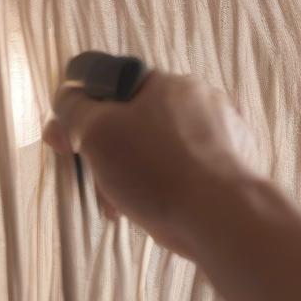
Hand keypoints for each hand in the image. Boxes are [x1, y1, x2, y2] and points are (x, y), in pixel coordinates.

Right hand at [41, 69, 262, 258]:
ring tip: (125, 206)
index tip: (68, 145)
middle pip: (137, 123)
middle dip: (110, 154)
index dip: (84, 116)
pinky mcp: (235, 169)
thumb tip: (66, 97)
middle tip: (98, 185)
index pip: (114, 88)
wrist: (221, 216)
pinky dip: (167, 189)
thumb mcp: (97, 133)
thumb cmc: (156, 170)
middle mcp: (201, 101)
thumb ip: (74, 110)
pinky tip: (158, 210)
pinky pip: (188, 173)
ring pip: (161, 152)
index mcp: (168, 83)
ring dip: (136, 176)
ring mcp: (224, 136)